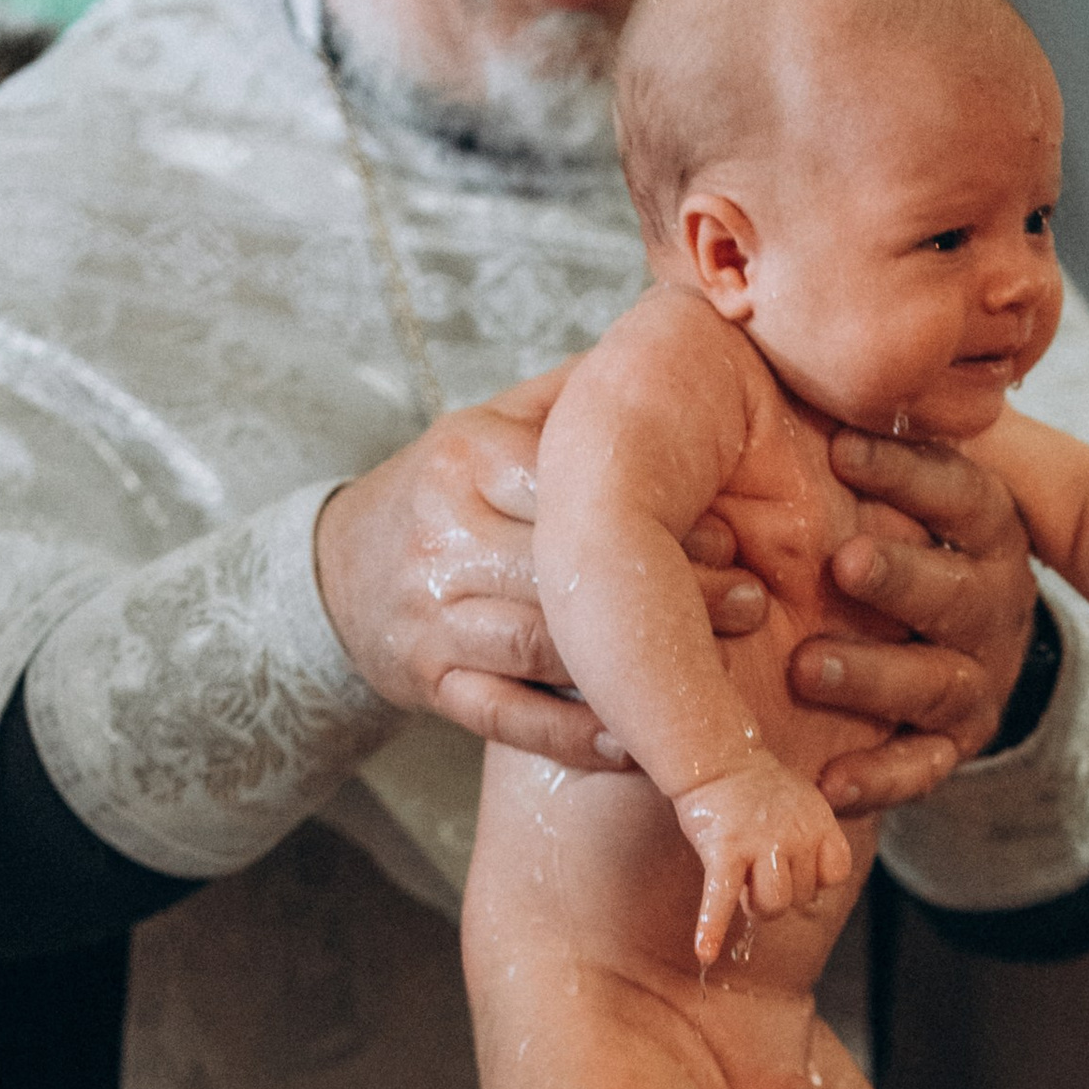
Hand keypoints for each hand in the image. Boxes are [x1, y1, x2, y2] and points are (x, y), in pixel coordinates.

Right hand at [312, 373, 766, 767]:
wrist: (339, 571)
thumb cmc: (448, 489)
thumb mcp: (494, 422)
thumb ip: (578, 397)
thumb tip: (678, 347)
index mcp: (467, 461)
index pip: (569, 487)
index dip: (659, 515)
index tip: (734, 532)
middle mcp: (443, 540)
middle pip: (563, 572)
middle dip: (665, 592)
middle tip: (748, 603)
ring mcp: (431, 620)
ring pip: (540, 646)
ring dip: (631, 667)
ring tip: (713, 670)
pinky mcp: (430, 686)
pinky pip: (509, 719)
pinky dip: (576, 736)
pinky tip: (637, 741)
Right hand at [674, 761, 853, 968]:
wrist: (717, 759)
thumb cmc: (758, 789)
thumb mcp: (804, 805)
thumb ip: (814, 843)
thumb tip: (811, 892)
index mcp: (819, 823)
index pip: (835, 874)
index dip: (814, 879)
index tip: (793, 868)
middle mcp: (796, 834)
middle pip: (800, 897)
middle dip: (778, 893)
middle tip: (756, 871)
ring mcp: (760, 843)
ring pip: (773, 905)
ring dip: (757, 905)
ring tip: (743, 888)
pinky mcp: (724, 851)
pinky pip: (721, 898)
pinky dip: (711, 928)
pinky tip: (704, 952)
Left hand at [789, 432, 1038, 813]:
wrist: (930, 628)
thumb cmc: (879, 522)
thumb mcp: (879, 469)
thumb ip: (843, 416)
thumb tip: (761, 328)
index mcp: (986, 525)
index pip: (961, 491)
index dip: (908, 470)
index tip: (839, 446)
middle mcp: (995, 600)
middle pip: (959, 591)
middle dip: (902, 577)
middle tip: (843, 563)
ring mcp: (977, 675)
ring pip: (938, 682)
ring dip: (874, 675)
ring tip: (807, 667)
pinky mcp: (954, 741)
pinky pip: (924, 766)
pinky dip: (880, 777)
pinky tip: (827, 782)